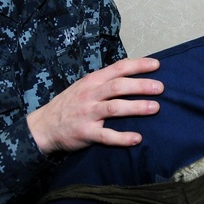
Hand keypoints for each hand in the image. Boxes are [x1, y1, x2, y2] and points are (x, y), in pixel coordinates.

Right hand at [27, 57, 162, 153]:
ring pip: (114, 108)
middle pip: (118, 86)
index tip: (157, 65)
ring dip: (136, 107)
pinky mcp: (85, 132)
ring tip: (155, 108)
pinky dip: (122, 137)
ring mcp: (87, 114)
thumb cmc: (70, 104)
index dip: (138, 65)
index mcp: (92, 81)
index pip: (118, 68)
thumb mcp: (85, 86)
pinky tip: (137, 138)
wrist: (43, 126)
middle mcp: (90, 95)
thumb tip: (134, 74)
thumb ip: (106, 81)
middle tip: (160, 88)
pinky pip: (106, 135)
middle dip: (141, 86)